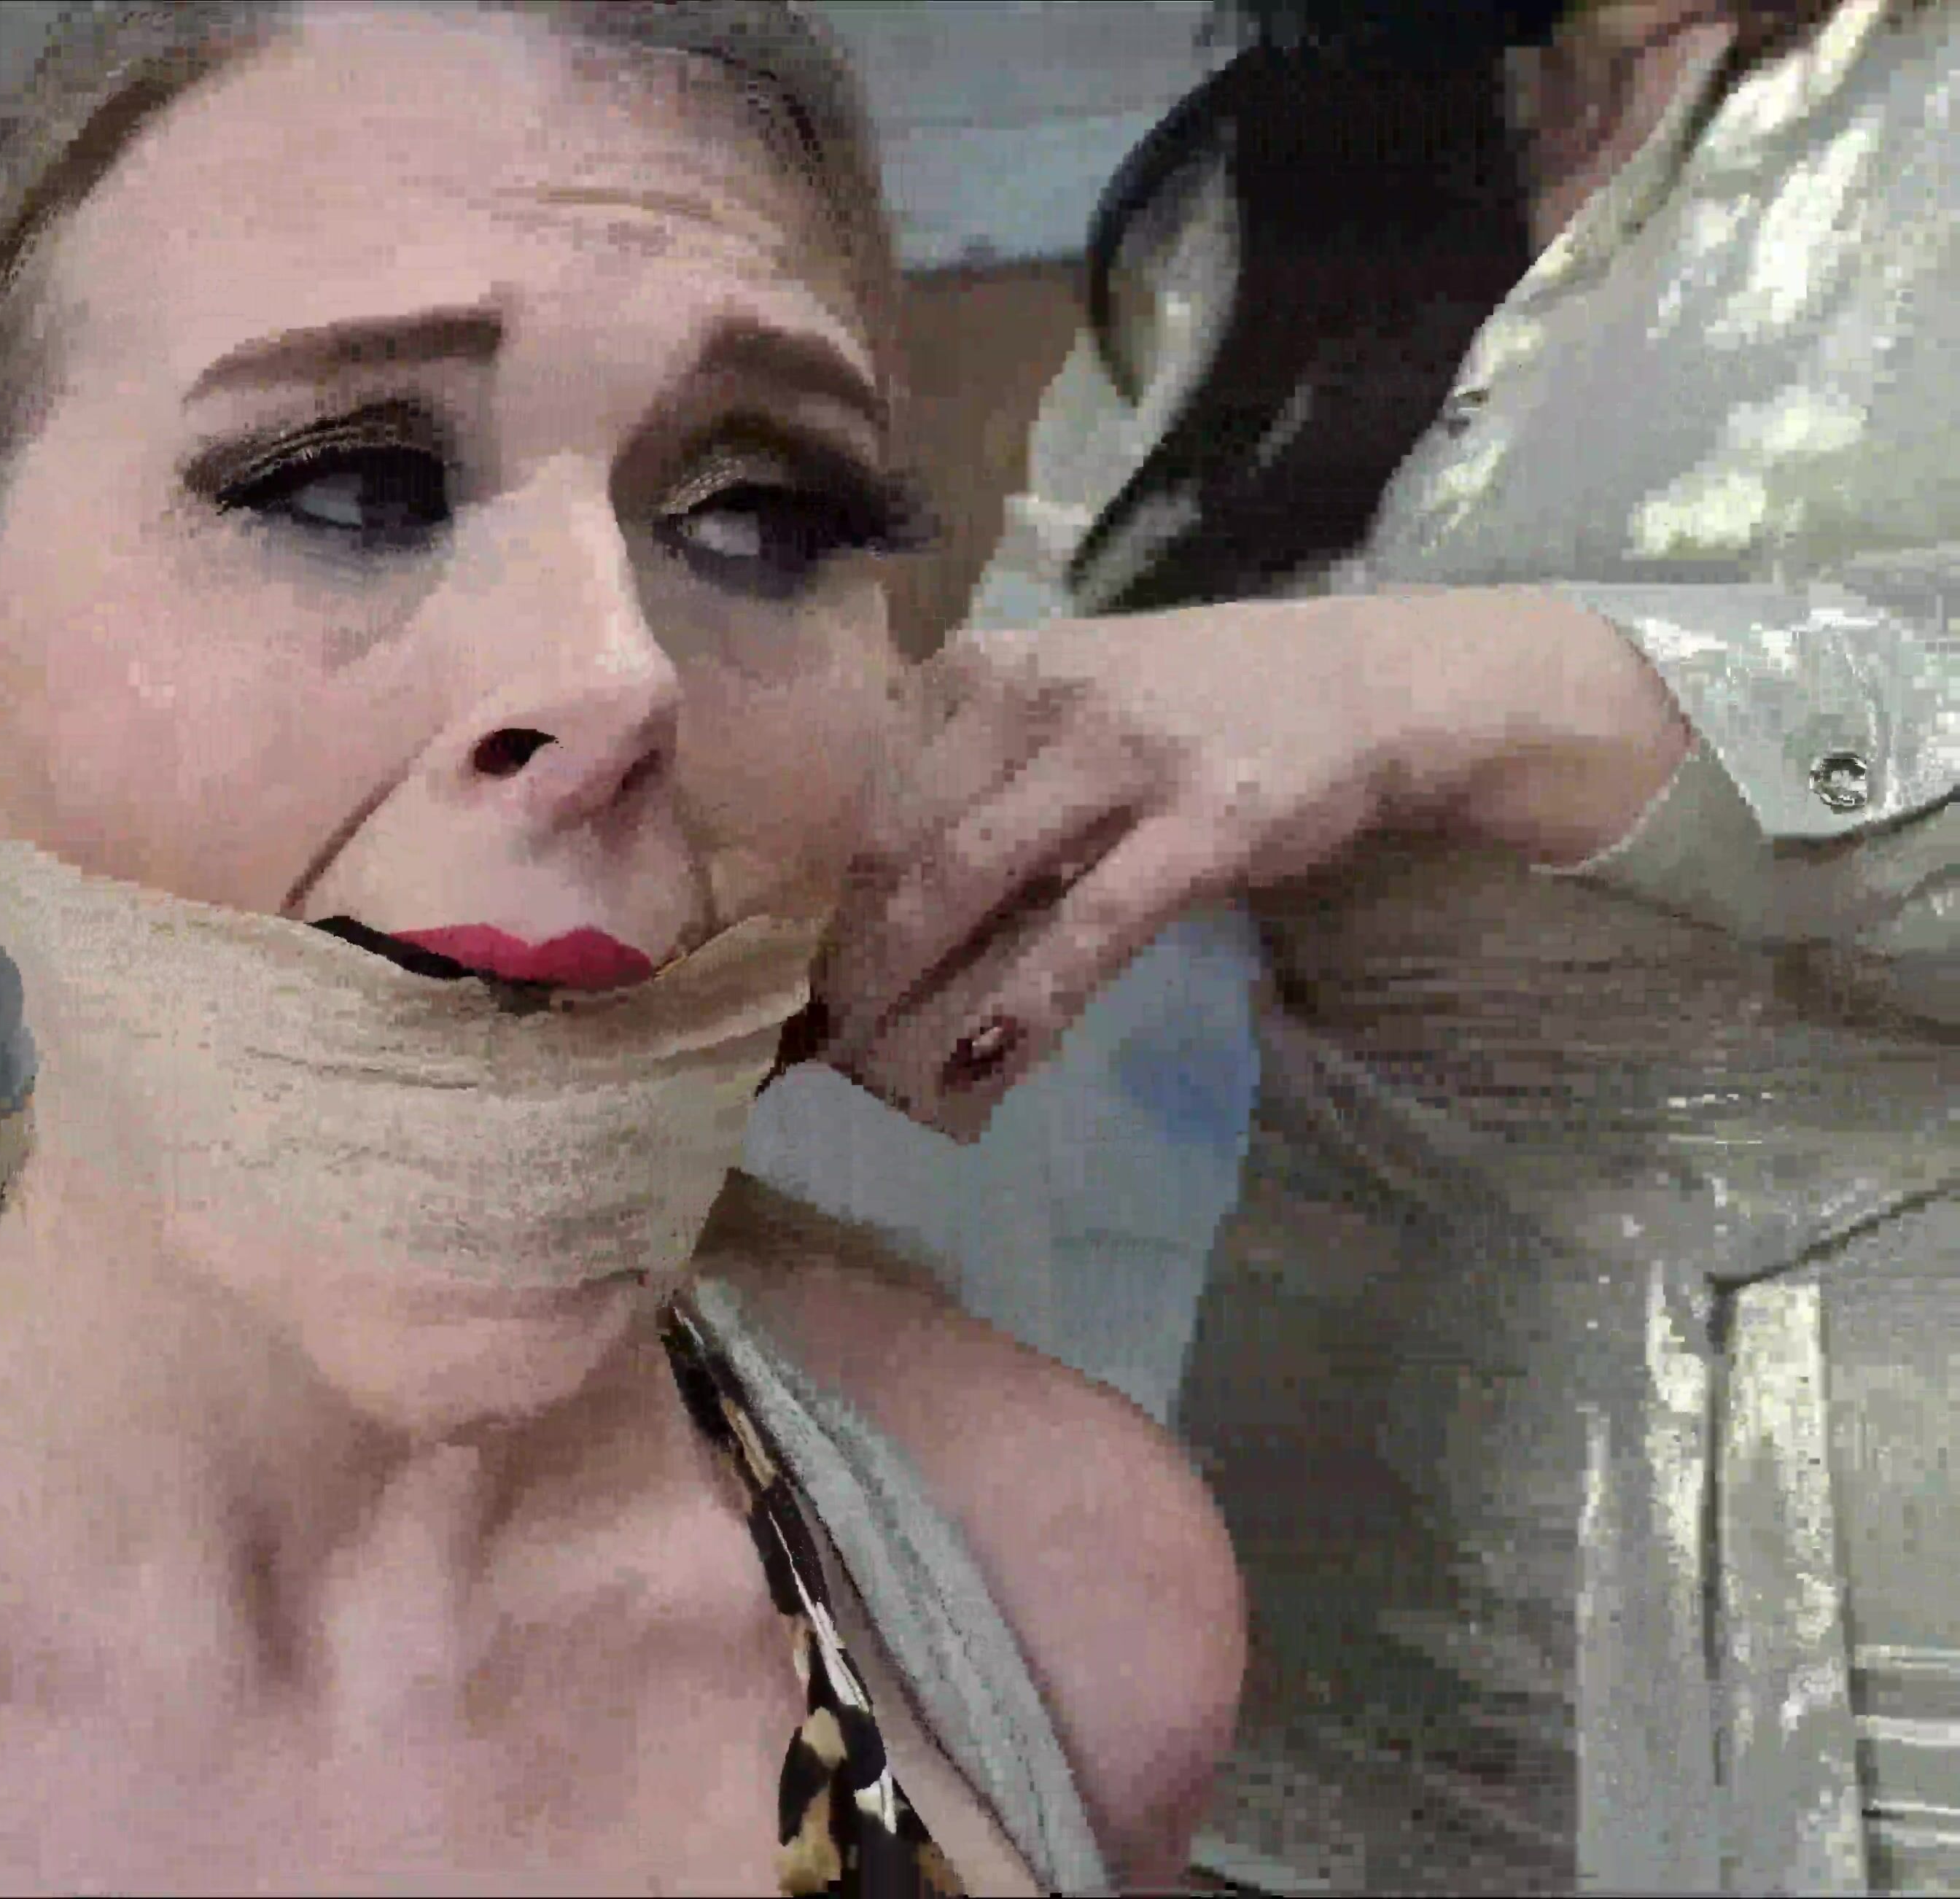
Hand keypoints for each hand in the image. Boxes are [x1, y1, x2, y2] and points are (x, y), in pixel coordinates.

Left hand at [812, 587, 1686, 1139]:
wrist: (1370, 683)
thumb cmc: (1198, 702)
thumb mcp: (1067, 696)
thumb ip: (971, 763)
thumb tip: (859, 882)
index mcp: (990, 663)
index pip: (863, 780)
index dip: (807, 880)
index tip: (767, 959)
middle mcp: (1042, 694)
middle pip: (897, 833)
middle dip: (838, 943)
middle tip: (796, 1032)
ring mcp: (1123, 756)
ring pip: (972, 878)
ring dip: (904, 979)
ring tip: (859, 1061)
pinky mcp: (1203, 825)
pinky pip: (1089, 929)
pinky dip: (1025, 1003)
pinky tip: (979, 1065)